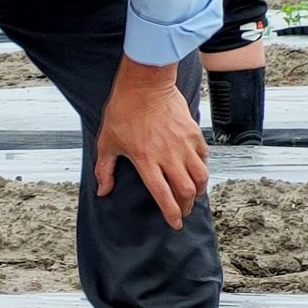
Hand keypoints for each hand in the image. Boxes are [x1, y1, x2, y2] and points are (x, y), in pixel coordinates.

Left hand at [94, 57, 208, 229]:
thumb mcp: (106, 142)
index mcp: (145, 160)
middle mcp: (168, 155)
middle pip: (186, 190)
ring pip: (200, 176)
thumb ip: (104, 170)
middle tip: (184, 212)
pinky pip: (203, 157)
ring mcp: (183, 144)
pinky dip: (202, 169)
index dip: (171, 212)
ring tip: (193, 196)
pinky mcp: (193, 133)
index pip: (163, 195)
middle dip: (187, 206)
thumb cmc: (122, 112)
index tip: (174, 223)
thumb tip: (103, 191)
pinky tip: (196, 173)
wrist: (144, 85)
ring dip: (199, 190)